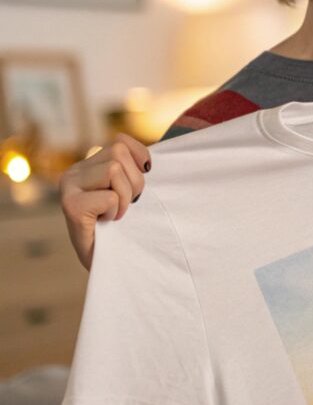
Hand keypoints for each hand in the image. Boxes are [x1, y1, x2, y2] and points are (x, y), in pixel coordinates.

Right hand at [59, 134, 150, 269]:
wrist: (109, 264)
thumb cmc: (124, 227)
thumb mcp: (131, 191)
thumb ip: (133, 169)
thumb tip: (151, 160)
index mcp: (88, 165)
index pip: (121, 141)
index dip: (140, 158)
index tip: (139, 184)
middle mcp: (73, 172)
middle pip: (119, 152)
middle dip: (134, 181)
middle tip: (128, 205)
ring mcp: (68, 187)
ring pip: (114, 169)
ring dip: (125, 197)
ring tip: (116, 214)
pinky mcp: (71, 205)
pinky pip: (109, 196)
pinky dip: (116, 211)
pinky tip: (106, 223)